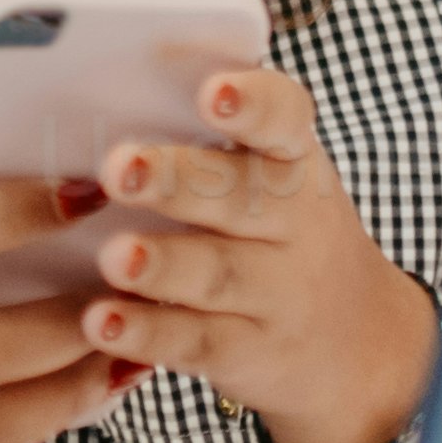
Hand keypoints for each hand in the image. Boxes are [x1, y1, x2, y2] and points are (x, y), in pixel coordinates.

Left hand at [71, 60, 437, 442]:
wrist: (355, 338)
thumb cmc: (275, 231)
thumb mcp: (266, 178)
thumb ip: (199, 145)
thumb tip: (85, 99)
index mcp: (292, 159)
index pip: (284, 118)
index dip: (253, 104)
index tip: (212, 91)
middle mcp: (294, 221)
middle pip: (239, 195)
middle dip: (177, 182)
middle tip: (118, 169)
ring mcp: (278, 291)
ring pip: (217, 272)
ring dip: (161, 264)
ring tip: (115, 256)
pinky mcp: (252, 351)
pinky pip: (197, 341)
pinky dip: (148, 332)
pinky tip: (101, 322)